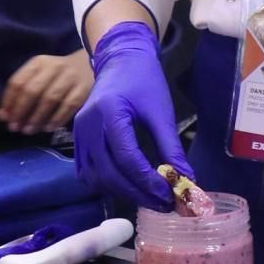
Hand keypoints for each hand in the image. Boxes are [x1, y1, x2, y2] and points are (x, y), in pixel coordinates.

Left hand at [0, 51, 93, 133]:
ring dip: (37, 117)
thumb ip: (19, 93)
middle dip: (21, 111)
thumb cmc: (55, 75)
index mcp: (39, 63)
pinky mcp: (83, 89)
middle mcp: (54, 67)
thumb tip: (2, 116)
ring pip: (50, 99)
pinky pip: (68, 106)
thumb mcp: (37, 76)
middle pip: (33, 90)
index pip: (18, 81)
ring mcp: (70, 77)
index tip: (4, 118)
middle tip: (16, 127)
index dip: (9, 101)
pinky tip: (48, 128)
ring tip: (29, 130)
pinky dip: (57, 118)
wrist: (86, 66)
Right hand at [71, 22, 186, 208]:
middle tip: (163, 203)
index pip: (128, 159)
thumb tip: (186, 179)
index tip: (170, 195)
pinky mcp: (77, 139)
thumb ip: (171, 147)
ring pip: (96, 178)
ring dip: (122, 192)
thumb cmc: (143, 81)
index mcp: (109, 113)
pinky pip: (87, 172)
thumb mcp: (161, 112)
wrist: (120, 60)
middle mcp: (88, 126)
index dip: (149, 182)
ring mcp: (79, 134)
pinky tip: (128, 187)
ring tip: (149, 197)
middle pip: (110, 174)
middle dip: (138, 193)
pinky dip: (106, 184)